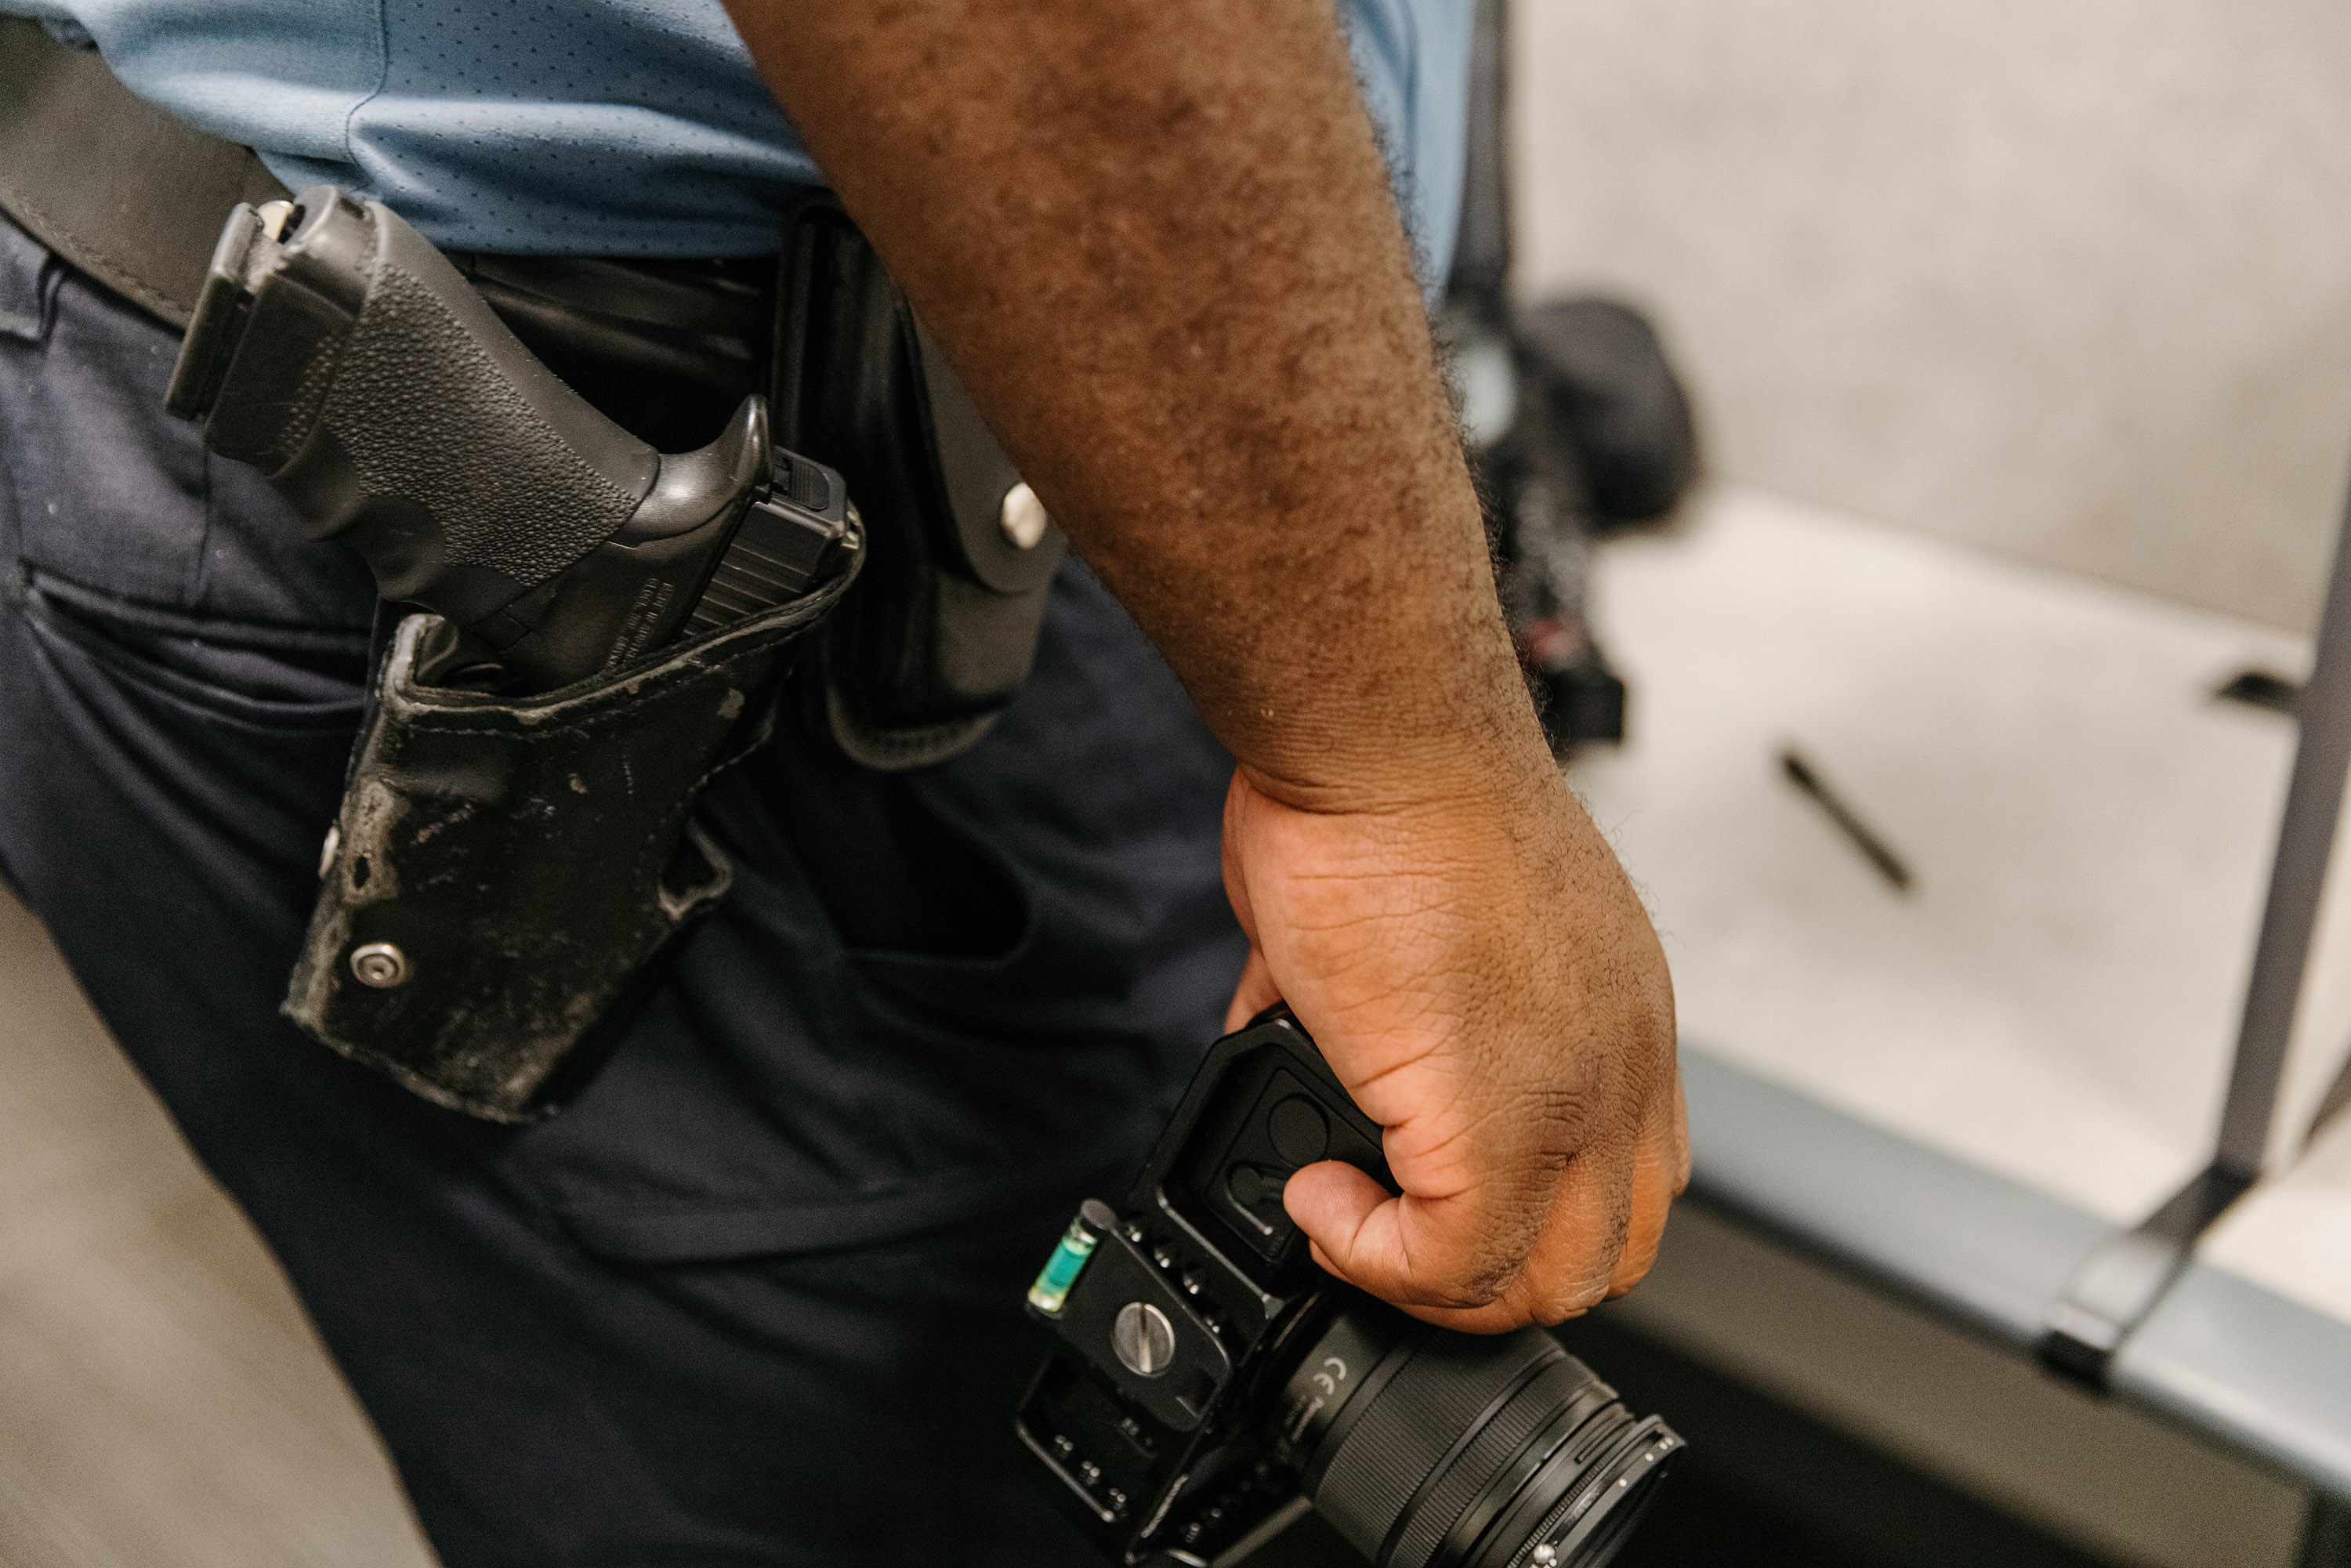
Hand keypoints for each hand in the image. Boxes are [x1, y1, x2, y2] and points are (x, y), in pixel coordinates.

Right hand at [1221, 762, 1686, 1331]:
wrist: (1382, 741)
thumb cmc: (1393, 788)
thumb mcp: (1419, 916)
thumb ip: (1378, 1005)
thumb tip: (1289, 1049)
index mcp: (1618, 1014)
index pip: (1626, 1180)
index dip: (1528, 1222)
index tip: (1429, 1204)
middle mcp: (1620, 1064)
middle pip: (1602, 1252)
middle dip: (1481, 1274)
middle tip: (1388, 1239)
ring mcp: (1571, 1099)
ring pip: (1541, 1279)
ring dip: (1429, 1279)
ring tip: (1349, 1220)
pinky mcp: (1493, 1121)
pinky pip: (1449, 1261)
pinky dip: (1371, 1256)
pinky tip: (1320, 1197)